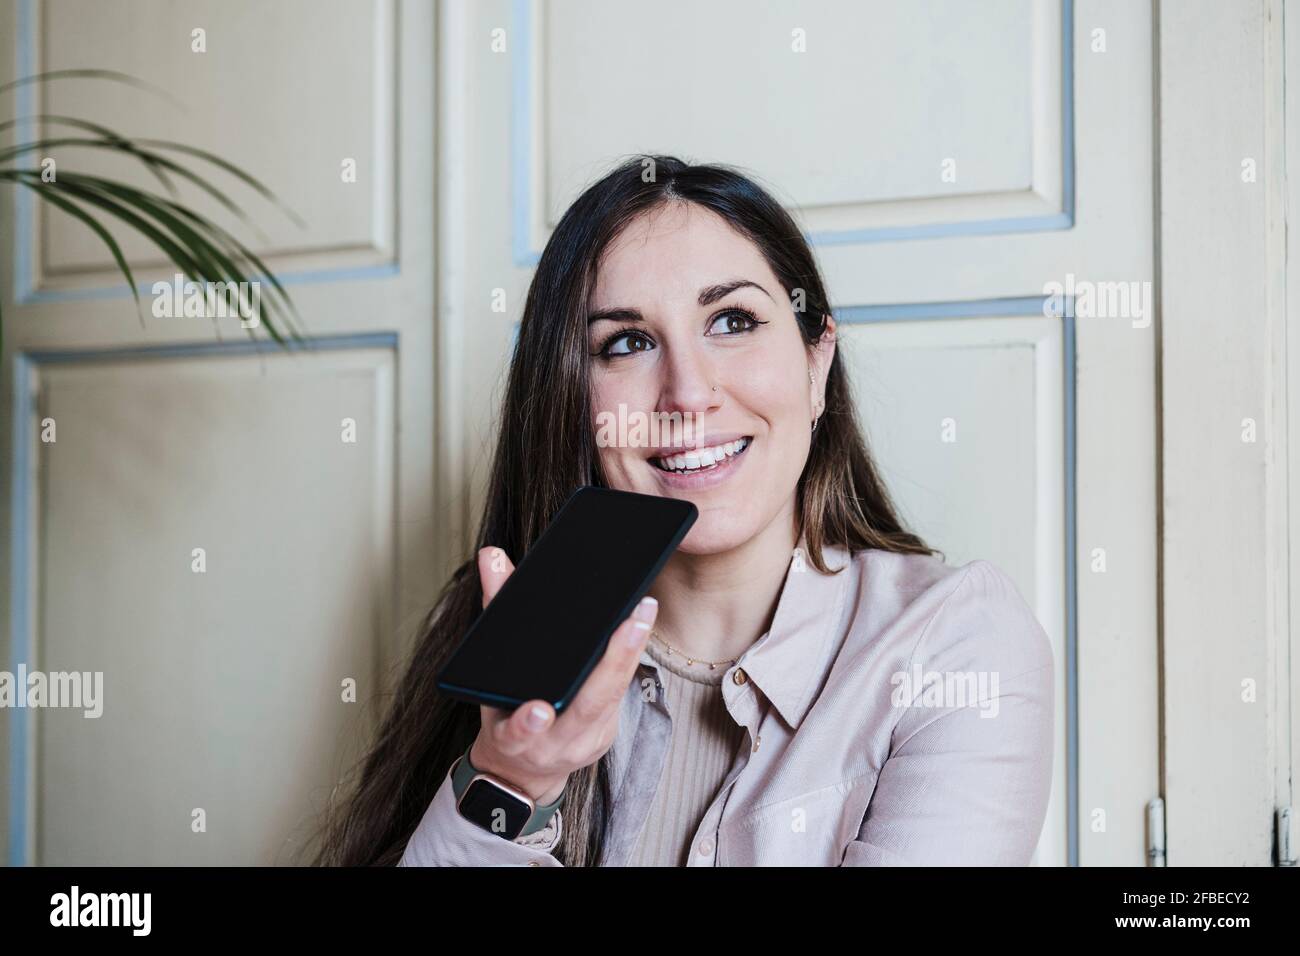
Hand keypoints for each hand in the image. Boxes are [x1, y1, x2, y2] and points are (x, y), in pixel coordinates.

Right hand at [466, 545, 657, 804]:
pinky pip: (619, 699)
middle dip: (611, 665)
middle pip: (585, 709)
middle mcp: (551, 745)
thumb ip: (493, 608)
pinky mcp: (605, 735)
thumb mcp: (485, 669)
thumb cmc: (504, 708)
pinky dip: (627, 663)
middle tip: (632, 621)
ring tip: (641, 612)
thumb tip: (491, 555)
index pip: (518, 733)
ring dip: (628, 656)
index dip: (527, 724)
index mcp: (511, 737)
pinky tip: (637, 628)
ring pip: (610, 699)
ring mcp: (583, 742)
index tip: (539, 710)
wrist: (521, 766)